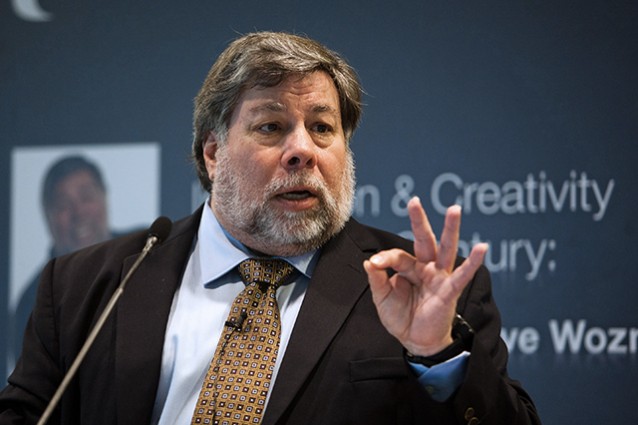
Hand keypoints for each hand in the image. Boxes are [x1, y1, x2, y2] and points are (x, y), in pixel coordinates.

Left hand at [363, 197, 487, 355]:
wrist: (416, 342)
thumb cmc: (401, 317)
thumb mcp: (383, 299)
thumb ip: (378, 281)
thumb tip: (370, 261)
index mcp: (408, 268)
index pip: (397, 256)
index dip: (385, 259)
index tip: (374, 264)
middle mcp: (425, 268)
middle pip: (423, 240)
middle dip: (419, 221)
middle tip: (414, 201)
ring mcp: (439, 277)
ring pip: (445, 249)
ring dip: (450, 229)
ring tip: (455, 210)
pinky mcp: (449, 291)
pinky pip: (462, 276)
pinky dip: (472, 263)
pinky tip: (481, 248)